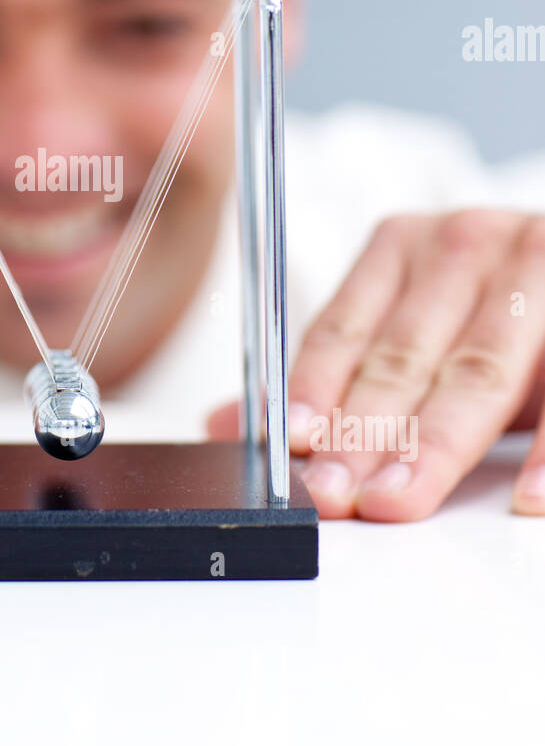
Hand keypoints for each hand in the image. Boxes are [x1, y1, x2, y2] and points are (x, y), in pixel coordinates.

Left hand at [208, 210, 544, 519]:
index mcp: (402, 247)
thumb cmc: (492, 311)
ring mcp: (534, 268)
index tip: (292, 443)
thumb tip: (230, 426)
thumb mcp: (414, 337)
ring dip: (435, 443)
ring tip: (397, 498)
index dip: (314, 387)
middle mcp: (465, 247)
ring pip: (478, 369)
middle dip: (364, 431)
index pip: (344, 325)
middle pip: (404, 353)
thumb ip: (333, 378)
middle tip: (334, 493)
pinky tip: (526, 497)